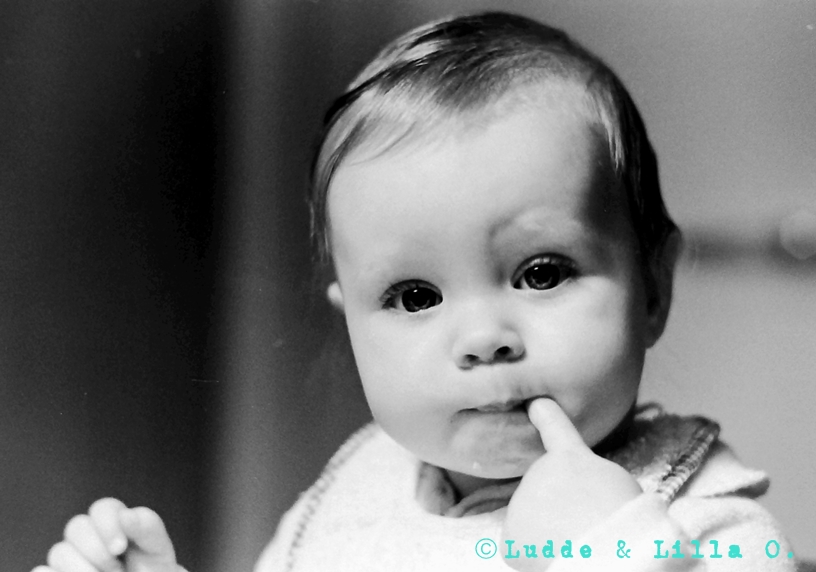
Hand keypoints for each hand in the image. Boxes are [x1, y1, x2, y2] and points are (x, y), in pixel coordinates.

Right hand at [32, 498, 185, 571]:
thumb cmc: (152, 568)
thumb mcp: (156, 547)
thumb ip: (146, 527)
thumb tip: (126, 515)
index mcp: (114, 521)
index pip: (102, 508)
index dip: (108, 525)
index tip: (120, 548)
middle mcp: (89, 535)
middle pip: (76, 527)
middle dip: (96, 550)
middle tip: (116, 569)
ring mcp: (71, 556)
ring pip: (59, 552)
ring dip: (81, 568)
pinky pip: (42, 571)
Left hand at [502, 398, 640, 569]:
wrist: (612, 554)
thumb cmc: (628, 526)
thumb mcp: (618, 486)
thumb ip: (588, 478)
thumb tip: (571, 496)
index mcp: (571, 459)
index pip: (555, 427)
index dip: (545, 414)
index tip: (535, 402)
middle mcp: (539, 472)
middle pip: (549, 494)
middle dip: (562, 510)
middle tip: (589, 525)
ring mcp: (521, 502)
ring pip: (538, 524)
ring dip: (553, 534)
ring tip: (579, 542)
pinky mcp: (511, 536)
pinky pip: (525, 549)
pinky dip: (538, 558)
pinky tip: (556, 557)